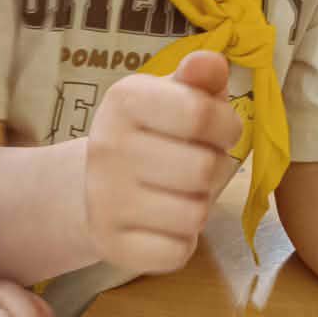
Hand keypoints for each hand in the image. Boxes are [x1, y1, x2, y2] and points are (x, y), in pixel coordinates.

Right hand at [83, 52, 241, 273]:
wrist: (90, 188)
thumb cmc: (151, 135)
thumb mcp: (174, 96)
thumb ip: (200, 78)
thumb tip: (212, 63)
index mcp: (125, 100)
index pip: (200, 114)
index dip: (226, 126)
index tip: (221, 131)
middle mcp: (107, 147)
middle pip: (204, 169)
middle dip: (214, 170)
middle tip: (197, 167)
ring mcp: (104, 200)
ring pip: (195, 215)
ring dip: (201, 207)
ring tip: (181, 194)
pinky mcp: (110, 246)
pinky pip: (177, 253)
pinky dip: (182, 242)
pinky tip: (165, 225)